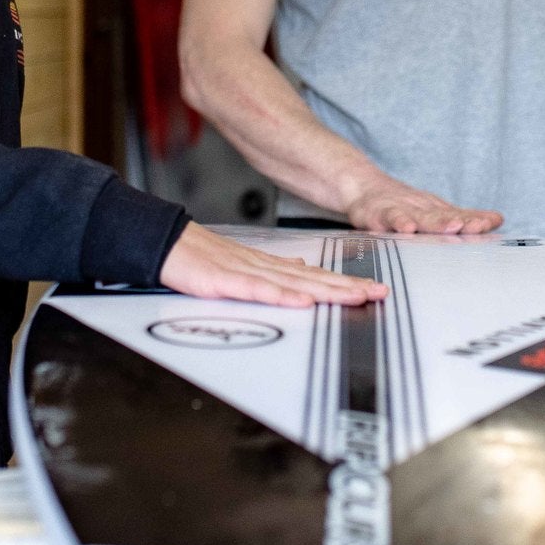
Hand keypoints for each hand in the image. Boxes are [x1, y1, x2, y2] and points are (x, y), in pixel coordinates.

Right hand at [160, 223, 388, 306]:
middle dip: (348, 287)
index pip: (315, 277)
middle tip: (379, 292)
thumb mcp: (243, 265)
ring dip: (327, 291)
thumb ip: (275, 271)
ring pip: (294, 284)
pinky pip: (258, 291)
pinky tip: (303, 301)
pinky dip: (282, 296)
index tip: (373, 289)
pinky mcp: (225, 282)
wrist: (165, 243)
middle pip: (313, 279)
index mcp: (269, 266)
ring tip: (355, 296)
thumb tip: (304, 271)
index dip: (345, 283)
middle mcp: (264, 267)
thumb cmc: (200, 258)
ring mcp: (246, 273)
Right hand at [344, 175, 502, 234]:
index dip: (476, 220)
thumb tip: (498, 219)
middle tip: (478, 226)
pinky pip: (389, 218)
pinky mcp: (377, 214)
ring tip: (452, 226)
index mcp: (435, 210)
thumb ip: (463, 217)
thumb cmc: (401, 205)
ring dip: (436, 222)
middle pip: (444, 216)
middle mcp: (420, 208)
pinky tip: (407, 229)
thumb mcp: (433, 210)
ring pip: (420, 216)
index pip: (460, 216)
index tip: (494, 223)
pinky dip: (398, 222)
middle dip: (461, 222)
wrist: (362, 186)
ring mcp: (399, 209)